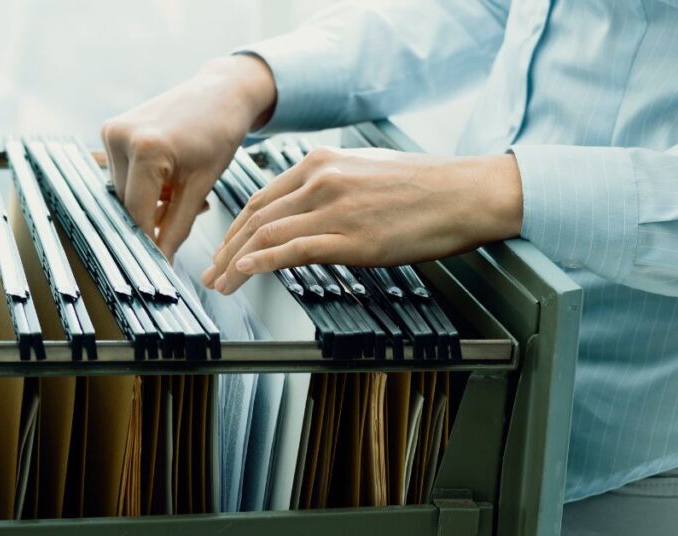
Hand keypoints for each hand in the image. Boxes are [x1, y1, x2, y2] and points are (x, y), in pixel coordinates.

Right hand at [101, 55, 276, 257]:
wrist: (220, 93)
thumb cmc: (219, 132)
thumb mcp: (203, 185)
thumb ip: (178, 226)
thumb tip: (162, 260)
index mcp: (146, 149)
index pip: (138, 213)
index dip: (149, 241)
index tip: (159, 263)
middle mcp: (120, 136)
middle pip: (127, 204)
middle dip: (152, 218)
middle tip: (183, 212)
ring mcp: (112, 131)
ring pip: (124, 192)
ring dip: (148, 200)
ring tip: (180, 186)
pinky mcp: (110, 129)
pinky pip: (122, 174)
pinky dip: (143, 183)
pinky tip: (168, 173)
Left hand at [201, 147, 522, 294]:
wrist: (465, 193)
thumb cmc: (424, 186)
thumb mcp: (365, 172)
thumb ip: (329, 188)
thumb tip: (306, 211)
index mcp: (321, 163)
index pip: (261, 199)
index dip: (236, 229)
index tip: (225, 249)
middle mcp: (320, 180)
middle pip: (256, 218)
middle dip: (227, 249)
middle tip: (212, 272)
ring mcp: (335, 208)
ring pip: (267, 235)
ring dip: (236, 263)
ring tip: (221, 284)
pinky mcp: (352, 237)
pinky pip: (293, 250)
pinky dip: (261, 263)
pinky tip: (244, 274)